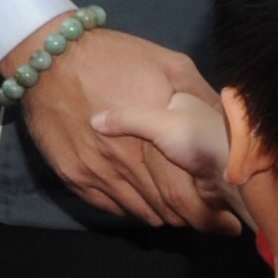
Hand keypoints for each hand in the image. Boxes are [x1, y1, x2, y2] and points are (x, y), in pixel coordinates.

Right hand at [13, 22, 236, 231]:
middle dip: (189, 219)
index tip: (225, 221)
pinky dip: (127, 207)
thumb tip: (227, 122)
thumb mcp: (170, 64)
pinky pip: (107, 205)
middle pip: (163, 209)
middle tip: (205, 219)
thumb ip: (200, 94)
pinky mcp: (72, 174)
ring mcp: (96, 171)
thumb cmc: (114, 56)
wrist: (51, 56)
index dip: (208, 216)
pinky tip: (139, 200)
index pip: (185, 197)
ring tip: (174, 212)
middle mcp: (126, 162)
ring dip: (158, 214)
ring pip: (136, 210)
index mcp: (156, 138)